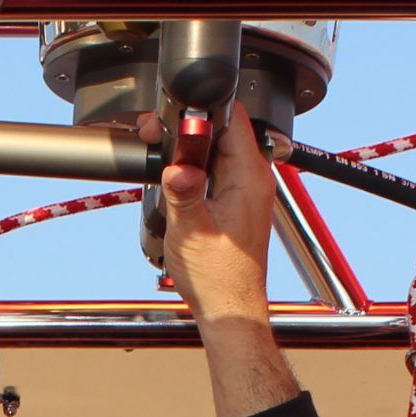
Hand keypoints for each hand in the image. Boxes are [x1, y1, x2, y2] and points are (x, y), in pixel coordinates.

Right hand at [152, 106, 274, 326]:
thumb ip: (182, 191)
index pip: (232, 116)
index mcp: (249, 176)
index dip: (201, 107)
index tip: (175, 116)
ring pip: (217, 151)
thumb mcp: (191, 230)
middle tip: (161, 139)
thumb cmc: (218, 278)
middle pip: (222, 130)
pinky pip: (217, 172)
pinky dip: (197, 172)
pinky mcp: (238, 203)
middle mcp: (254, 179)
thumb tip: (176, 164)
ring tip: (169, 166)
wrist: (229, 308)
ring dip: (191, 153)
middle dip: (190, 130)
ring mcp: (247, 190)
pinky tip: (181, 187)